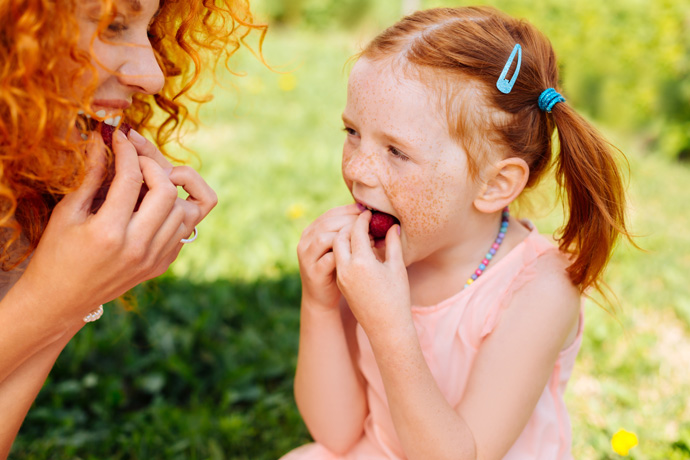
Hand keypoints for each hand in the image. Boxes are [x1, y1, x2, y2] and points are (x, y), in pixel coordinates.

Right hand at [17, 129, 215, 323]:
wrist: (62, 300)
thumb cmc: (57, 254)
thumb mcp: (67, 213)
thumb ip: (92, 176)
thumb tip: (104, 141)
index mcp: (109, 233)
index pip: (132, 178)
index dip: (127, 151)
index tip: (120, 137)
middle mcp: (138, 247)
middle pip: (168, 192)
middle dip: (154, 165)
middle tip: (136, 159)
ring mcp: (155, 258)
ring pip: (185, 210)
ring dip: (170, 189)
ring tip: (147, 180)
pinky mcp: (163, 263)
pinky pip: (185, 229)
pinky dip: (176, 210)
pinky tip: (153, 204)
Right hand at [297, 204, 361, 310]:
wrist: (323, 299)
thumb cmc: (336, 269)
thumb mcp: (339, 247)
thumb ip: (347, 231)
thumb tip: (369, 212)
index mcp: (311, 231)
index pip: (331, 214)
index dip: (350, 210)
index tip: (369, 210)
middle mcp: (305, 242)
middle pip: (327, 223)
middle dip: (351, 221)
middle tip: (371, 223)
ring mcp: (307, 258)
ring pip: (324, 238)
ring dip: (347, 235)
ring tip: (368, 238)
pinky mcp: (313, 273)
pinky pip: (328, 259)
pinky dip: (345, 254)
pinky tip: (361, 254)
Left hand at [332, 211, 410, 334]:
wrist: (386, 328)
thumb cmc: (397, 298)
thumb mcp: (396, 268)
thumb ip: (393, 244)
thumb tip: (392, 226)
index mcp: (361, 262)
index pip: (356, 231)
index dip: (363, 219)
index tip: (370, 213)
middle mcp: (346, 268)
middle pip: (340, 236)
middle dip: (350, 226)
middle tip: (363, 221)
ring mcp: (341, 277)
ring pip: (336, 249)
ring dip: (345, 238)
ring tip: (361, 235)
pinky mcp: (341, 284)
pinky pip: (339, 260)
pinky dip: (345, 251)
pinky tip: (359, 251)